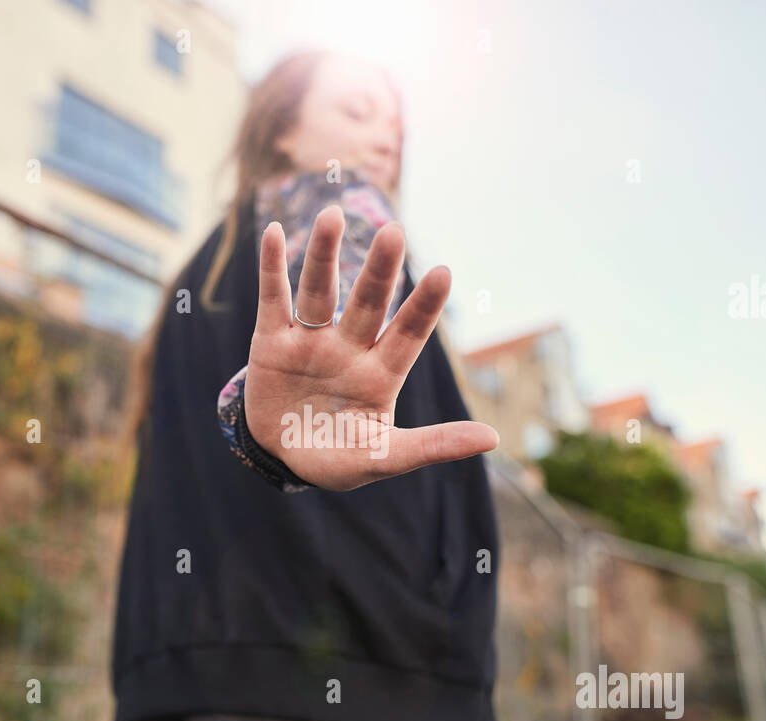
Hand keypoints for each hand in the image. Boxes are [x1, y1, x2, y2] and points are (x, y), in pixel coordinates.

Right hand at [243, 206, 498, 491]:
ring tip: (332, 216)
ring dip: (324, 255)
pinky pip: (274, 298)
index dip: (424, 306)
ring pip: (319, 292)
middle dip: (379, 271)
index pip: (408, 334)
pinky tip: (276, 232)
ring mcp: (310, 341)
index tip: (443, 273)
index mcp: (380, 375)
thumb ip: (433, 445)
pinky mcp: (272, 341)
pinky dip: (273, 268)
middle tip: (394, 232)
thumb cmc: (338, 457)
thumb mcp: (385, 457)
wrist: (282, 458)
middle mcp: (349, 348)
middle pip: (368, 303)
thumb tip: (493, 439)